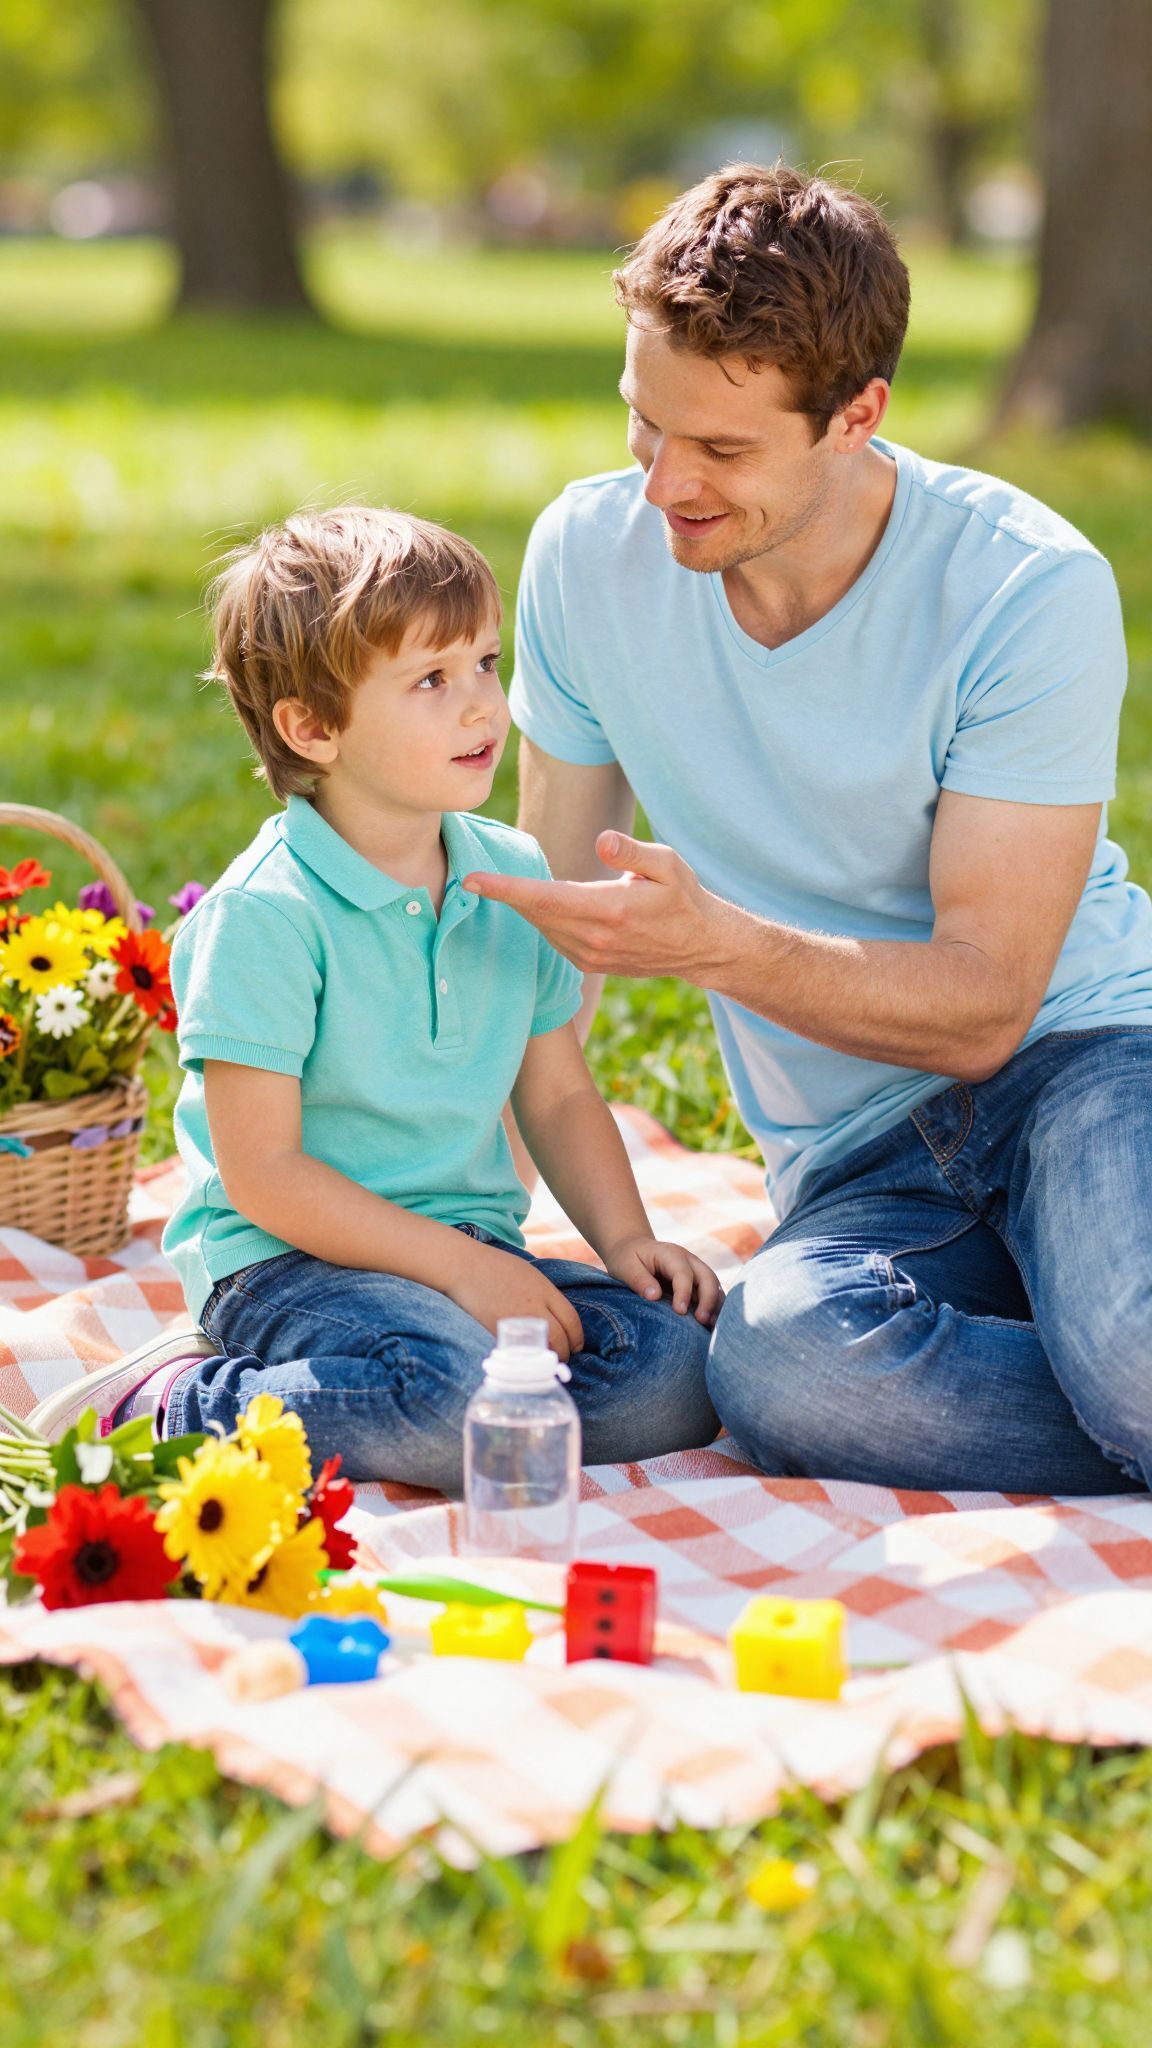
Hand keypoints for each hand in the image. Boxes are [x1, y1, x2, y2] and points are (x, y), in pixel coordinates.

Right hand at [447, 1241, 584, 1361]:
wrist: (462, 1267)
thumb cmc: (495, 1267)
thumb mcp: (529, 1274)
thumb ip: (545, 1295)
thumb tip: (557, 1318)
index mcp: (544, 1290)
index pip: (572, 1321)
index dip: (577, 1339)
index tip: (575, 1346)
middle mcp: (533, 1307)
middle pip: (560, 1339)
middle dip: (564, 1353)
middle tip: (560, 1358)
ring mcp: (515, 1321)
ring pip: (540, 1350)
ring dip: (545, 1359)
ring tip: (542, 1362)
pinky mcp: (496, 1332)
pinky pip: (518, 1352)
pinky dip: (524, 1359)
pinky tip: (523, 1360)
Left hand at [462, 832, 727, 981]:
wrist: (700, 947)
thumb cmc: (684, 898)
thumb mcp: (668, 864)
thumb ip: (632, 852)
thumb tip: (602, 840)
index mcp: (608, 910)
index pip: (544, 898)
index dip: (504, 889)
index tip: (471, 880)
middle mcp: (595, 938)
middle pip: (534, 913)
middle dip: (504, 895)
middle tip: (474, 877)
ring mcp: (591, 956)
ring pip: (542, 928)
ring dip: (523, 908)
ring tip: (504, 888)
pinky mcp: (591, 964)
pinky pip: (554, 940)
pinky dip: (541, 921)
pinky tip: (539, 906)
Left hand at [603, 1233, 724, 1326]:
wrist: (632, 1248)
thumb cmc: (627, 1258)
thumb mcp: (625, 1267)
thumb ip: (639, 1280)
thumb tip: (654, 1296)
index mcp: (670, 1254)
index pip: (683, 1273)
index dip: (684, 1292)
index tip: (680, 1311)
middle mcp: (688, 1260)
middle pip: (707, 1277)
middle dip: (708, 1299)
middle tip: (702, 1320)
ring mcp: (695, 1270)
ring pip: (714, 1285)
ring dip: (715, 1305)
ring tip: (711, 1326)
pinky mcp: (697, 1281)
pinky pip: (712, 1293)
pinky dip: (714, 1307)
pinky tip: (711, 1325)